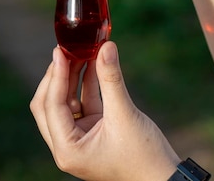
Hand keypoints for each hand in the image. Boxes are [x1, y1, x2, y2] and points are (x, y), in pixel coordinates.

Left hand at [30, 42, 179, 180]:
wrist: (165, 178)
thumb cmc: (145, 156)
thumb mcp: (125, 114)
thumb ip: (111, 79)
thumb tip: (106, 47)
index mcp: (67, 149)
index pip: (51, 106)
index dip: (56, 75)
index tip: (60, 51)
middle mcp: (66, 146)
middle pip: (48, 104)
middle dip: (57, 77)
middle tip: (66, 50)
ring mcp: (77, 139)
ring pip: (64, 102)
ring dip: (72, 78)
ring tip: (80, 51)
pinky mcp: (91, 132)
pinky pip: (82, 104)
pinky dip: (85, 85)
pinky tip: (92, 63)